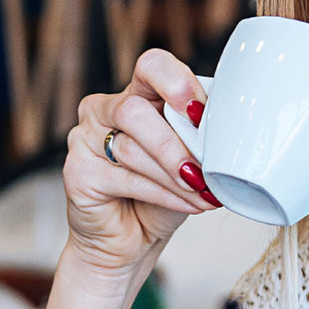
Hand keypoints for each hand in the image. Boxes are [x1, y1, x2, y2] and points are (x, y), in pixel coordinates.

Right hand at [64, 48, 218, 287]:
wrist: (131, 242)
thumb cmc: (161, 196)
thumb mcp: (190, 159)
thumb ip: (199, 138)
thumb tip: (232, 132)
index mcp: (136, 95)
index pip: (151, 66)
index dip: (176, 82)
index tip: (200, 112)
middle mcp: (104, 110)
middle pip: (134, 109)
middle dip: (174, 144)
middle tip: (202, 172)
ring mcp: (84, 139)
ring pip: (132, 148)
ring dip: (174, 176)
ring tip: (201, 194)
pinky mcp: (77, 172)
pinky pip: (125, 178)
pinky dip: (163, 194)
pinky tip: (186, 204)